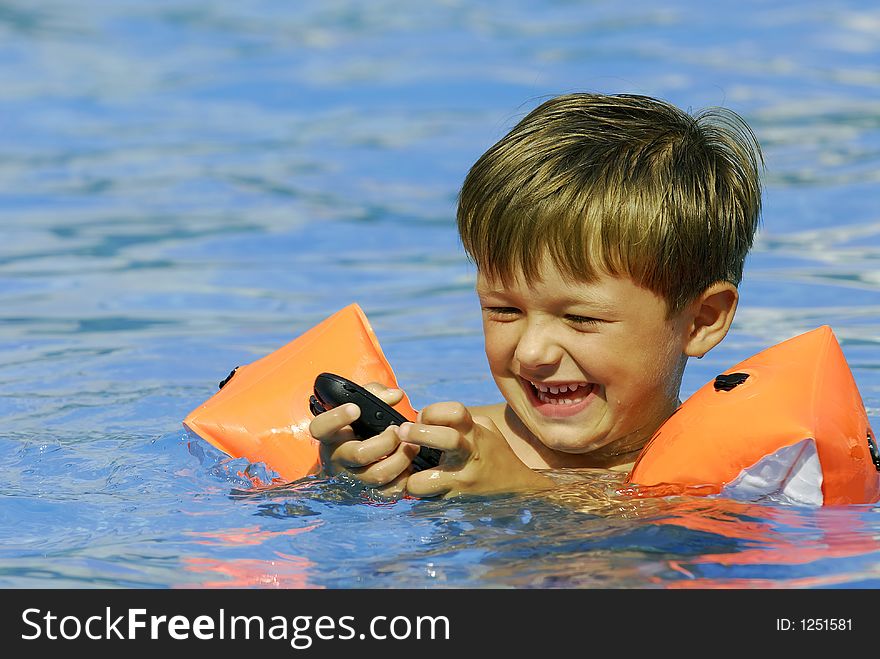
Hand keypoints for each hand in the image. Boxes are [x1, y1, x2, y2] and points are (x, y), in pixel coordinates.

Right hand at [308, 383, 419, 494]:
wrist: (348, 466)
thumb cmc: (356, 429)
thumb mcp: (358, 407)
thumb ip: (374, 394)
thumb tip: (395, 395)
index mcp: (330, 435)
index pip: (321, 427)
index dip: (337, 418)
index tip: (356, 408)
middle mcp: (336, 459)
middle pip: (360, 454)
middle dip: (387, 441)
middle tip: (398, 430)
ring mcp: (351, 480)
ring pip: (377, 474)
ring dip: (401, 458)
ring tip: (411, 446)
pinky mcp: (367, 495)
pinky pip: (389, 492)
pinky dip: (404, 478)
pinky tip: (409, 465)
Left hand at [401, 402, 554, 497]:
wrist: (518, 489)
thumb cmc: (494, 454)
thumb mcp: (484, 430)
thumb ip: (460, 421)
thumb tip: (424, 417)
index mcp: (475, 433)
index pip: (456, 412)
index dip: (433, 411)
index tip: (421, 417)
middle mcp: (470, 455)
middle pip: (445, 439)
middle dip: (418, 434)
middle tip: (401, 433)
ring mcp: (462, 482)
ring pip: (425, 482)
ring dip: (411, 477)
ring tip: (409, 472)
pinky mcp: (455, 502)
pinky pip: (427, 499)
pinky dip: (420, 494)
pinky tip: (421, 487)